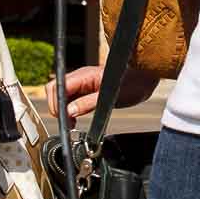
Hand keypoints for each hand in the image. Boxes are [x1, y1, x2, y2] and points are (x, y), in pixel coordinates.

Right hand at [44, 63, 159, 121]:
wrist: (144, 78)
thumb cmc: (131, 84)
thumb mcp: (110, 98)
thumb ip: (88, 103)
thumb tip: (69, 112)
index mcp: (84, 76)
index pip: (57, 86)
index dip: (56, 103)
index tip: (64, 118)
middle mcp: (80, 77)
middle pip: (55, 90)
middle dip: (56, 107)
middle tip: (67, 122)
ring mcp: (83, 82)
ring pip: (61, 94)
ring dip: (62, 109)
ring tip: (71, 123)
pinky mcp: (87, 88)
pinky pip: (71, 98)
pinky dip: (69, 109)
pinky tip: (75, 118)